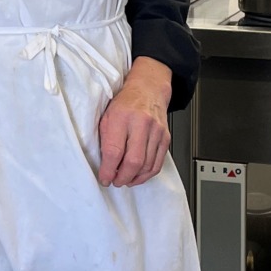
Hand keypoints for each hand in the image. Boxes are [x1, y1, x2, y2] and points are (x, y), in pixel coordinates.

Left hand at [97, 57, 173, 186]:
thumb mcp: (106, 116)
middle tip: (115, 181)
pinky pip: (157, 163)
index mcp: (121, 116)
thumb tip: (105, 166)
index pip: (114, 151)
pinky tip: (138, 176)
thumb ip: (105, 139)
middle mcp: (141, 123)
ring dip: (134, 178)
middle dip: (122, 177)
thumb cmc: (124, 103)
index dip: (108, 170)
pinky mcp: (166, 138)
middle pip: (133, 161)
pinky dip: (147, 174)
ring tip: (124, 179)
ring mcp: (156, 131)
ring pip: (146, 165)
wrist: (148, 89)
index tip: (104, 178)